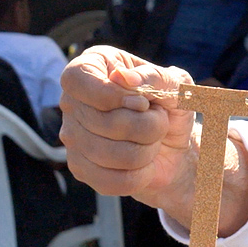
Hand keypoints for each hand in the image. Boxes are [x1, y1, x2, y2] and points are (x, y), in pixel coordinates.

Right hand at [59, 46, 197, 214]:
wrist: (175, 146)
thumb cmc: (171, 107)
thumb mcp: (176, 85)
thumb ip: (154, 76)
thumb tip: (121, 77)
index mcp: (92, 66)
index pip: (76, 80)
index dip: (112, 95)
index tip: (142, 103)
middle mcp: (72, 100)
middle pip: (102, 122)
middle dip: (147, 126)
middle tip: (156, 120)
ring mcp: (71, 136)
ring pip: (108, 154)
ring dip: (146, 150)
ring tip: (151, 140)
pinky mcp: (79, 168)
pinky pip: (108, 180)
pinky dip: (139, 175)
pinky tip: (143, 164)